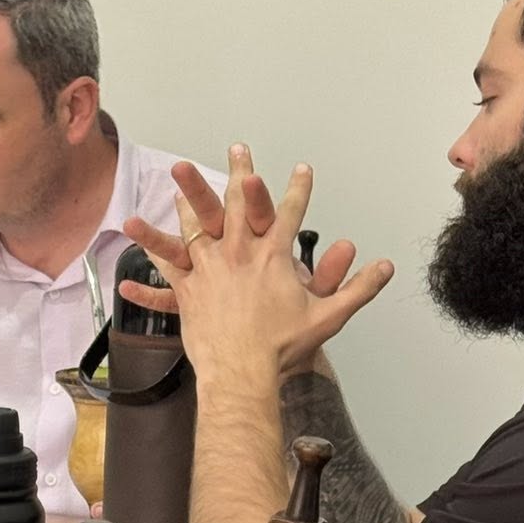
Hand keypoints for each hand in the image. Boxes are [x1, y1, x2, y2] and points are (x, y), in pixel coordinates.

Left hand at [123, 144, 392, 383]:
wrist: (242, 372)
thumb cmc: (281, 348)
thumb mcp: (328, 316)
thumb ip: (358, 288)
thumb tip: (386, 268)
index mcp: (273, 256)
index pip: (291, 213)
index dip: (299, 189)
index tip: (303, 168)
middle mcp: (240, 253)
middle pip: (238, 204)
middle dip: (240, 173)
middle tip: (239, 150)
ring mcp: (210, 267)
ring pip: (198, 223)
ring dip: (191, 197)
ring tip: (182, 175)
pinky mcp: (188, 289)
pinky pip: (166, 263)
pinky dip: (152, 246)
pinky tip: (137, 229)